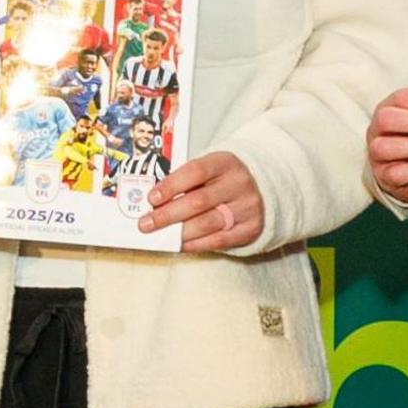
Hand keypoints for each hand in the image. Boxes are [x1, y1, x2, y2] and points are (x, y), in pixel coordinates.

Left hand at [143, 148, 263, 253]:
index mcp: (225, 162)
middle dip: (168, 214)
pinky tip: (180, 245)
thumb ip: (186, 182)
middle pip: (199, 201)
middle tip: (145, 223)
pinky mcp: (251, 228)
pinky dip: (196, 244)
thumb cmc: (222, 180)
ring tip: (159, 236)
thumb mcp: (209, 170)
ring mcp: (247, 207)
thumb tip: (153, 203)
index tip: (151, 198)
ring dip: (179, 232)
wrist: (262, 190)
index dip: (171, 185)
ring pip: (208, 223)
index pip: (195, 171)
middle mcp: (239, 183)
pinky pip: (219, 240)